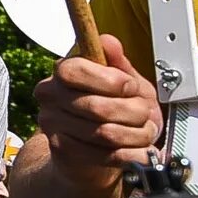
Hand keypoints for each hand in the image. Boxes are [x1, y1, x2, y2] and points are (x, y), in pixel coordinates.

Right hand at [31, 34, 162, 189]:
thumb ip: (118, 64)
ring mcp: (53, 124)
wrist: (95, 152)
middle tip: (145, 114)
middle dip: (134, 112)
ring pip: (105, 132)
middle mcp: (51, 97)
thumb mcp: (124, 83)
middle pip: (96, 106)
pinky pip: (105, 155)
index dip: (111, 80)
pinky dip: (132, 154)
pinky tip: (139, 150)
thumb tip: (108, 42)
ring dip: (137, 135)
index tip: (130, 86)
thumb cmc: (113, 113)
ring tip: (145, 132)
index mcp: (62, 72)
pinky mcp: (62, 151)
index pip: (75, 71)